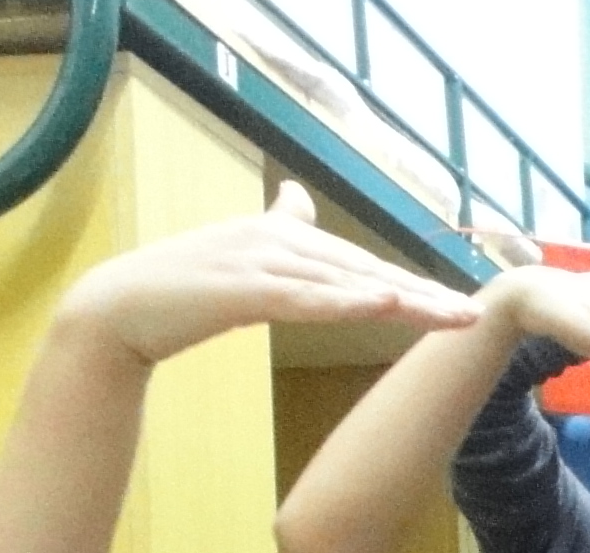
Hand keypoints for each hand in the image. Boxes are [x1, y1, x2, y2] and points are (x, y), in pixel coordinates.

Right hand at [56, 182, 479, 367]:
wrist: (118, 310)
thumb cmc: (178, 291)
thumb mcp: (236, 255)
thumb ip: (273, 228)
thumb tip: (297, 198)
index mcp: (280, 235)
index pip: (358, 263)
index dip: (407, 282)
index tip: (452, 302)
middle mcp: (276, 239)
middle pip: (363, 270)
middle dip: (421, 294)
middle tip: (472, 313)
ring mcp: (259, 261)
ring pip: (345, 284)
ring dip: (401, 301)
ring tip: (449, 316)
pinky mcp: (242, 290)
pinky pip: (306, 299)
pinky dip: (348, 303)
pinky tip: (386, 307)